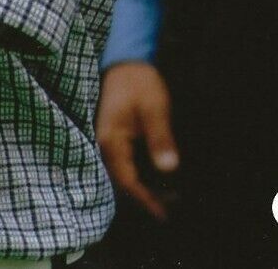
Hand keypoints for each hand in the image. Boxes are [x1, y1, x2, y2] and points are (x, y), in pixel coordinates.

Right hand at [97, 60, 179, 221]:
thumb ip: (161, 138)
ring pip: (123, 174)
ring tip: (169, 197)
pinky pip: (124, 164)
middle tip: (173, 207)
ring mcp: (107, 141)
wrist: (125, 62)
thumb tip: (169, 169)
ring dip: (144, 187)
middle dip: (146, 197)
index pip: (126, 180)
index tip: (164, 215)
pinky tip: (157, 177)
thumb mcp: (155, 109)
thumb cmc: (139, 83)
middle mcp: (104, 144)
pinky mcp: (113, 138)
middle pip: (122, 182)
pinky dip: (140, 175)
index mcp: (111, 140)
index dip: (145, 200)